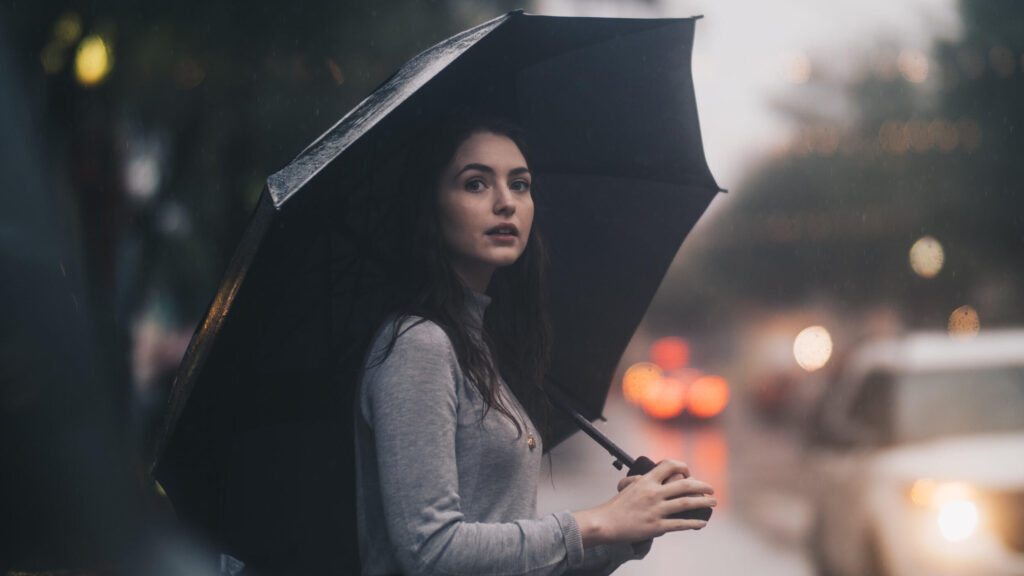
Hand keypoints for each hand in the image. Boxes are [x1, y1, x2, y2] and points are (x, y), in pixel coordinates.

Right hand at [574, 459, 715, 547]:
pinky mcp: (656, 526)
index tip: (689, 474)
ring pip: (686, 503)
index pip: (669, 465)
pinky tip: (702, 522)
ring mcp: (656, 510)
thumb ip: (644, 481)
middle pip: (684, 485)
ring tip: (713, 503)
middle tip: (712, 489)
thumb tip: (655, 477)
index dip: (683, 467)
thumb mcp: (630, 486)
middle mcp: (653, 493)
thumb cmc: (617, 505)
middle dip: (702, 486)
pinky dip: (694, 522)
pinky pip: (680, 523)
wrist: (605, 522)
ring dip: (703, 503)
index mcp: (647, 481)